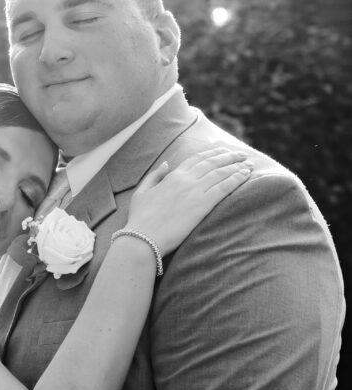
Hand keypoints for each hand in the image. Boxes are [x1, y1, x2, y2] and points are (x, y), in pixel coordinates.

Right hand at [127, 146, 252, 254]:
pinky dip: (236, 179)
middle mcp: (185, 180)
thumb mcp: (142, 192)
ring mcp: (194, 192)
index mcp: (172, 176)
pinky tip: (246, 175)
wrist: (143, 238)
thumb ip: (154, 176)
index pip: (197, 159)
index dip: (212, 153)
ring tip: (249, 164)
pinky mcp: (202, 206)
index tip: (223, 151)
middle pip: (213, 163)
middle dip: (230, 157)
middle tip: (242, 155)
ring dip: (237, 166)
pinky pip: (224, 188)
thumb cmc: (140, 219)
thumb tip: (167, 163)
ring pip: (221, 173)